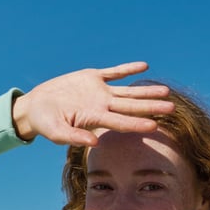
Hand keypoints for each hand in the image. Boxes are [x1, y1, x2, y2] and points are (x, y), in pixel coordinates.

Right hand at [11, 62, 173, 145]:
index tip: (155, 126)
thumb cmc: (46, 123)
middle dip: (152, 107)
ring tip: (166, 91)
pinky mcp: (93, 78)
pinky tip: (144, 67)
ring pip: (128, 91)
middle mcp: (102, 106)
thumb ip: (75, 137)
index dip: (138, 124)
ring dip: (146, 91)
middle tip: (172, 108)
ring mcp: (99, 92)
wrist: (37, 107)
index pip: (122, 123)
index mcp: (95, 119)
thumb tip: (95, 143)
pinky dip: (128, 69)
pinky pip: (114, 72)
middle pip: (132, 107)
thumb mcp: (57, 132)